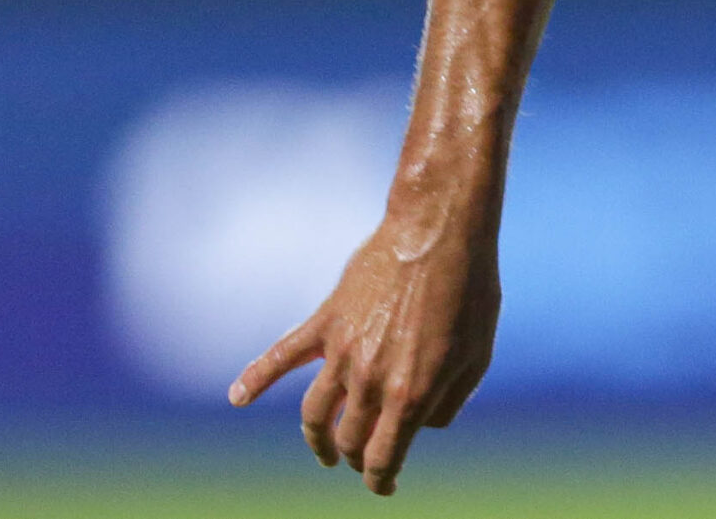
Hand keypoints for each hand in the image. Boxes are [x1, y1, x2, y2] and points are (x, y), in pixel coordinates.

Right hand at [228, 209, 500, 496]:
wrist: (441, 230)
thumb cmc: (470, 289)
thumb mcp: (477, 354)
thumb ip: (450, 401)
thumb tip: (423, 427)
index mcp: (410, 393)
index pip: (381, 458)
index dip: (379, 480)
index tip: (382, 486)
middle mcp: (370, 380)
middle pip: (348, 439)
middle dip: (354, 456)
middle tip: (363, 459)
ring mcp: (342, 352)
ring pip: (315, 414)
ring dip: (317, 438)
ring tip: (324, 450)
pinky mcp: (326, 322)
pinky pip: (281, 356)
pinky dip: (255, 377)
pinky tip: (238, 396)